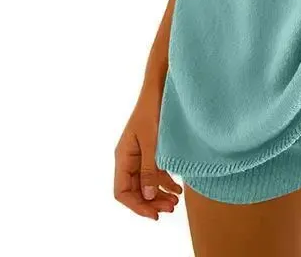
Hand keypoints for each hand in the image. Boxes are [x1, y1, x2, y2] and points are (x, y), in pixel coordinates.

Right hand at [114, 83, 181, 219]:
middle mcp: (130, 157)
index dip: (136, 206)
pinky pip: (155, 171)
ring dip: (159, 194)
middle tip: (170, 209)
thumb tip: (146, 196)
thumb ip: (149, 168)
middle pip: (135, 190)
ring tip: (176, 202)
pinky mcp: (153, 148)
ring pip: (146, 183)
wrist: (162, 86)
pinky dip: (165, 181)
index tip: (154, 214)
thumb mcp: (152, 140)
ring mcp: (141, 153)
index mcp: (123, 156)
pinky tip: (178, 188)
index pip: (122, 191)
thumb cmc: (154, 109)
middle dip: (151, 202)